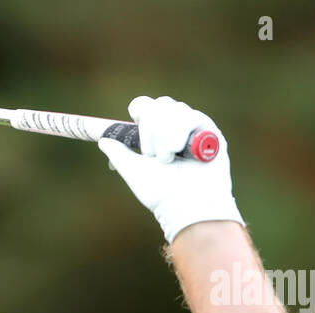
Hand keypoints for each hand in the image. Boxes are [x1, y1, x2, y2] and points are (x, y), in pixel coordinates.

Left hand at [97, 95, 244, 243]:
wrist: (185, 206)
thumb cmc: (161, 193)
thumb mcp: (134, 171)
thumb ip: (119, 154)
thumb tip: (103, 140)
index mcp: (158, 135)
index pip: (147, 106)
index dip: (140, 110)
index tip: (135, 123)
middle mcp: (177, 129)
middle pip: (159, 104)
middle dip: (150, 128)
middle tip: (151, 155)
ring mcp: (194, 130)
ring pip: (174, 109)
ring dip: (164, 136)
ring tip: (167, 159)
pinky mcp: (211, 133)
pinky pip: (192, 116)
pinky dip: (180, 133)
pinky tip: (177, 151)